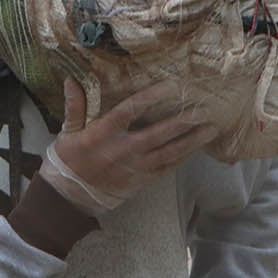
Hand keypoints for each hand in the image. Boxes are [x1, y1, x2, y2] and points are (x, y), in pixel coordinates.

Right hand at [38, 78, 216, 215]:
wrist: (69, 197)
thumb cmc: (68, 160)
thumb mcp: (67, 131)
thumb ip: (74, 105)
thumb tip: (71, 79)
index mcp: (102, 134)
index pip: (129, 111)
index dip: (150, 98)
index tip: (170, 86)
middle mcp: (121, 150)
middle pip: (157, 134)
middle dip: (182, 122)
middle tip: (203, 110)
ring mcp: (133, 167)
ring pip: (167, 152)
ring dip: (190, 141)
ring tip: (210, 129)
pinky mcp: (140, 180)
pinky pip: (166, 168)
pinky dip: (182, 158)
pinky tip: (196, 149)